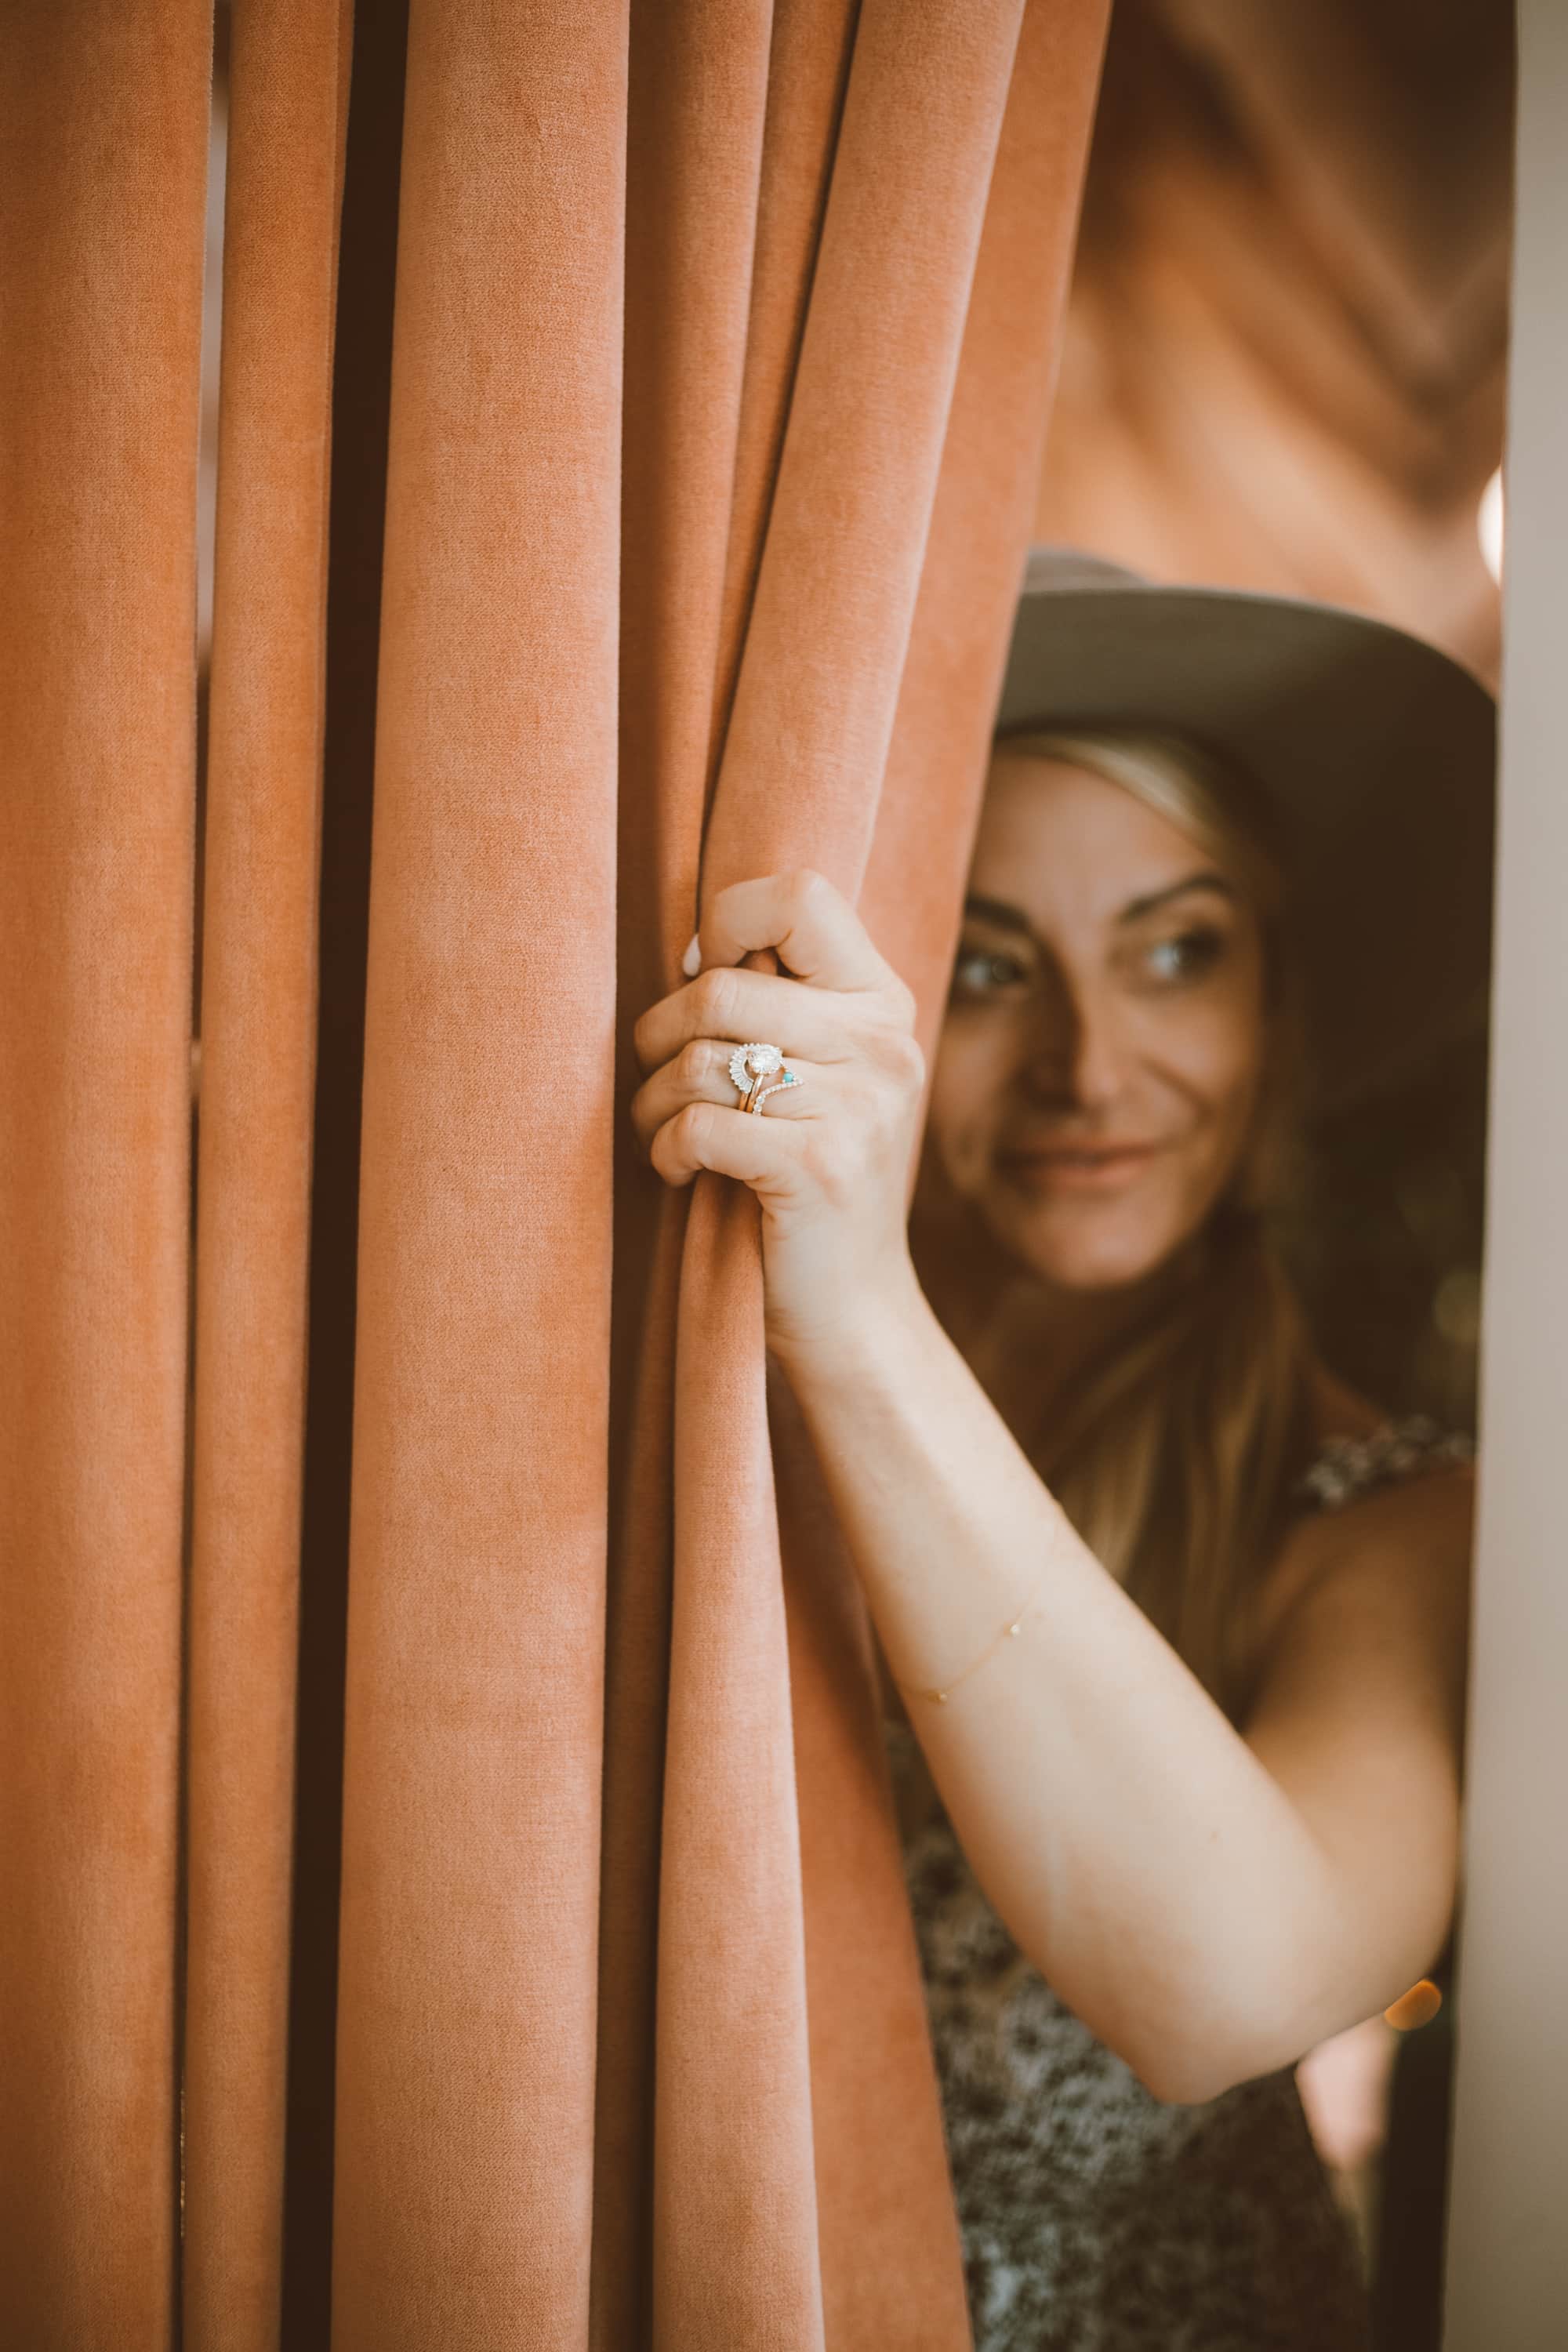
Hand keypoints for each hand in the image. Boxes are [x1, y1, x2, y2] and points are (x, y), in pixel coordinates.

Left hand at [630, 869, 926, 1362]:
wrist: (854, 1307)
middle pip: (719, 987)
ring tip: (660, 1131)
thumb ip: (781, 1003)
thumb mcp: (822, 1075)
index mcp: (882, 1003)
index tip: (703, 979)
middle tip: (656, 1079)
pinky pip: (699, 1123)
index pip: (799, 895)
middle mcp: (882, 1045)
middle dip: (657, 1035)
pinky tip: (679, 1172)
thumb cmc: (809, 1180)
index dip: (727, 922)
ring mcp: (859, 1107)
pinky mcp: (819, 1168)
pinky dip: (666, 1149)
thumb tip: (691, 948)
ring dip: (650, 1100)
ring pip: (698, 1058)